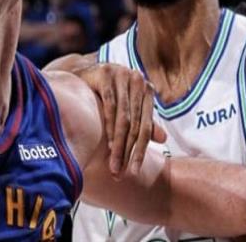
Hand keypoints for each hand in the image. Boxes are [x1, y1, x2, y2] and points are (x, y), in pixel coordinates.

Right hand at [74, 63, 165, 177]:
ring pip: (123, 117)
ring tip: (113, 163)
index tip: (133, 172)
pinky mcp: (105, 72)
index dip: (140, 150)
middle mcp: (137, 80)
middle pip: (134, 123)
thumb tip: (164, 139)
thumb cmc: (104, 95)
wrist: (80, 76)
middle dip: (127, 151)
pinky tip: (106, 141)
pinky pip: (109, 104)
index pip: (145, 126)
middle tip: (119, 172)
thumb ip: (143, 122)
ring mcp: (122, 74)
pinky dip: (108, 124)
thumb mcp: (126, 109)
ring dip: (118, 143)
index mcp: (146, 89)